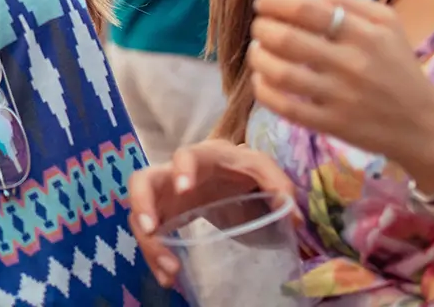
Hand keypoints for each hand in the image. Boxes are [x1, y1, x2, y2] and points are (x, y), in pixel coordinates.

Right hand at [128, 139, 294, 288]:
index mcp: (202, 157)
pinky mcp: (162, 216)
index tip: (184, 190)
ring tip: (169, 270)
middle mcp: (174, 174)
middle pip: (143, 181)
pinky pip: (150, 236)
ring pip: (140, 213)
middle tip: (151, 229)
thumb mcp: (263, 170)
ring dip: (149, 242)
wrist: (227, 176)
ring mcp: (164, 196)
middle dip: (142, 204)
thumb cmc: (242, 170)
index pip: (186, 155)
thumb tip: (293, 219)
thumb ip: (279, 186)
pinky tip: (169, 278)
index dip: (182, 169)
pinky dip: (155, 257)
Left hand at [249, 0, 433, 195]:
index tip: (263, 4)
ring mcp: (339, 97)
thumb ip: (348, 2)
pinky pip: (287, 108)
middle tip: (259, 27)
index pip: (307, 10)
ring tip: (257, 50)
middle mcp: (351, 64)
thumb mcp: (388, 23)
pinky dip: (265, 91)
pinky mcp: (331, 124)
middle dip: (262, 29)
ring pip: (282, 74)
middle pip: (288, 40)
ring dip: (259, 58)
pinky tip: (262, 79)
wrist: (424, 124)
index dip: (275, 3)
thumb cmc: (400, 67)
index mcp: (364, 34)